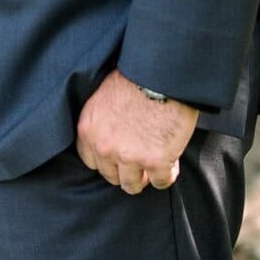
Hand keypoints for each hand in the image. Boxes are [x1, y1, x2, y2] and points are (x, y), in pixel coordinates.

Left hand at [75, 70, 197, 193]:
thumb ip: (103, 122)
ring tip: (154, 167)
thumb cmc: (136, 77)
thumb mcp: (105, 98)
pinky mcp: (155, 162)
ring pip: (132, 185)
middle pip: (110, 176)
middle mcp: (104, 147)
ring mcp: (129, 157)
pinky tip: (171, 164)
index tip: (117, 157)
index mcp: (89, 129)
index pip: (90, 160)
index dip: (106, 160)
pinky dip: (167, 175)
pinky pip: (160, 182)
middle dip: (125, 171)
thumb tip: (114, 136)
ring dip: (144, 178)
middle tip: (139, 163)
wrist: (160, 74)